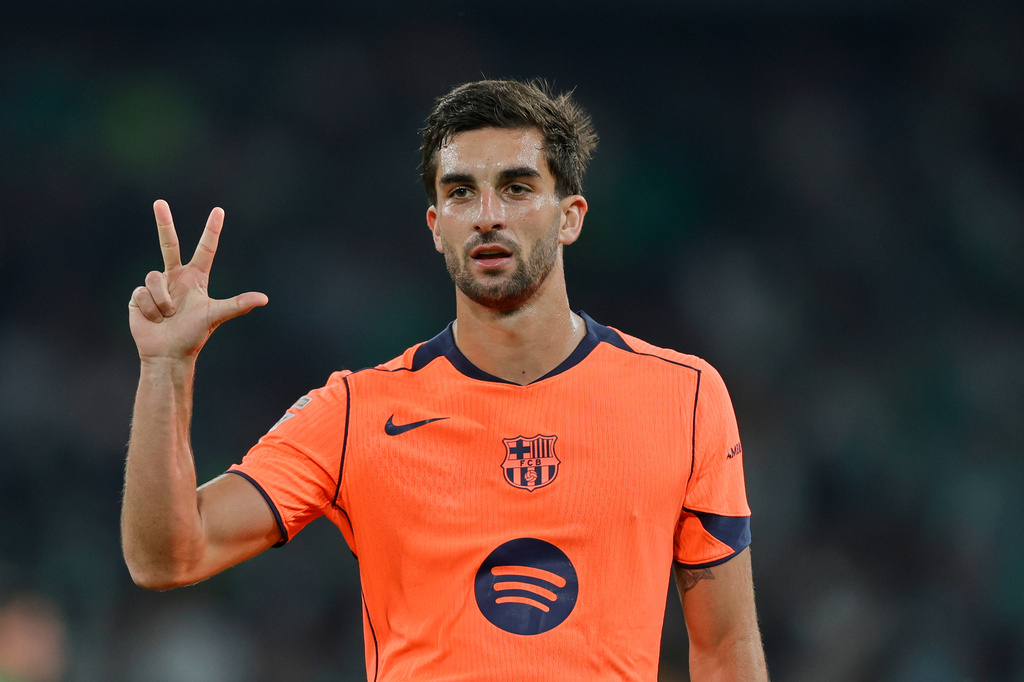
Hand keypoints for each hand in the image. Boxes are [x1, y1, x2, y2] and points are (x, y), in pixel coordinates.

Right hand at [128, 200, 267, 360]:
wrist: (167, 352)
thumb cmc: (193, 335)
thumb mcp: (216, 315)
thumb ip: (238, 304)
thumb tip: (264, 298)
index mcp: (195, 278)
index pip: (206, 249)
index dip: (212, 230)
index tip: (219, 210)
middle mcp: (175, 277)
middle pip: (169, 244)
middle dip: (163, 222)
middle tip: (159, 201)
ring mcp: (156, 285)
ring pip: (154, 278)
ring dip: (162, 301)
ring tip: (167, 316)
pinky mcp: (138, 295)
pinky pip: (141, 292)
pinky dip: (149, 308)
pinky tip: (153, 318)